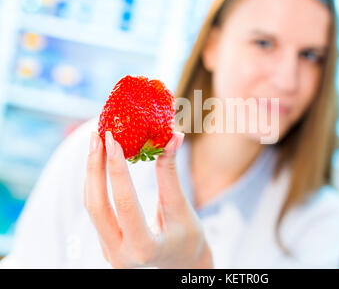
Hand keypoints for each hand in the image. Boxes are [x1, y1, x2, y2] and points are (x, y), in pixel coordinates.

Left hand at [84, 131, 212, 268]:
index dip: (116, 169)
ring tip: (95, 142)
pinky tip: (98, 162)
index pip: (125, 203)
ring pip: (92, 207)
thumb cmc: (188, 237)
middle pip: (97, 206)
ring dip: (91, 173)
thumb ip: (170, 173)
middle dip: (94, 167)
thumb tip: (174, 137)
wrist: (181, 262)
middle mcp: (120, 254)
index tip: (112, 140)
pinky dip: (96, 184)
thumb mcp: (180, 207)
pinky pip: (95, 210)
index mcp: (144, 248)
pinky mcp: (106, 243)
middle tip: (97, 136)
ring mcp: (109, 251)